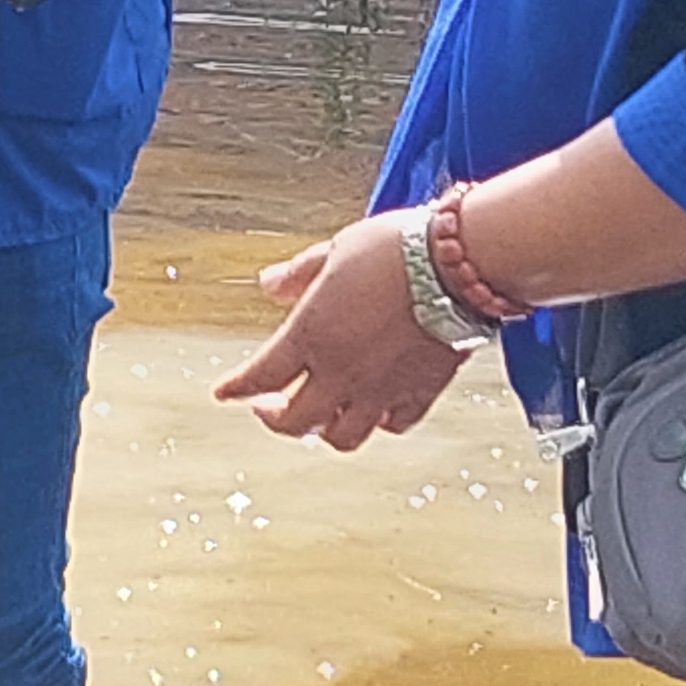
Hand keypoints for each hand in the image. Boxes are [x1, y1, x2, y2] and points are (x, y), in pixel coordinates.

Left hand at [215, 210, 476, 451]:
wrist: (460, 264)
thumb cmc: (398, 249)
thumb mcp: (336, 251)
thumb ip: (299, 275)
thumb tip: (268, 284)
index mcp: (312, 335)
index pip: (259, 376)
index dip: (236, 389)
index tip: (224, 394)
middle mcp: (342, 373)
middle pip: (295, 421)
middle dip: (275, 419)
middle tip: (269, 408)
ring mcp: (382, 389)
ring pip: (342, 436)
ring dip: (323, 431)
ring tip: (319, 417)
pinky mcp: (420, 392)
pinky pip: (393, 424)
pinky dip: (378, 423)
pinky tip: (374, 410)